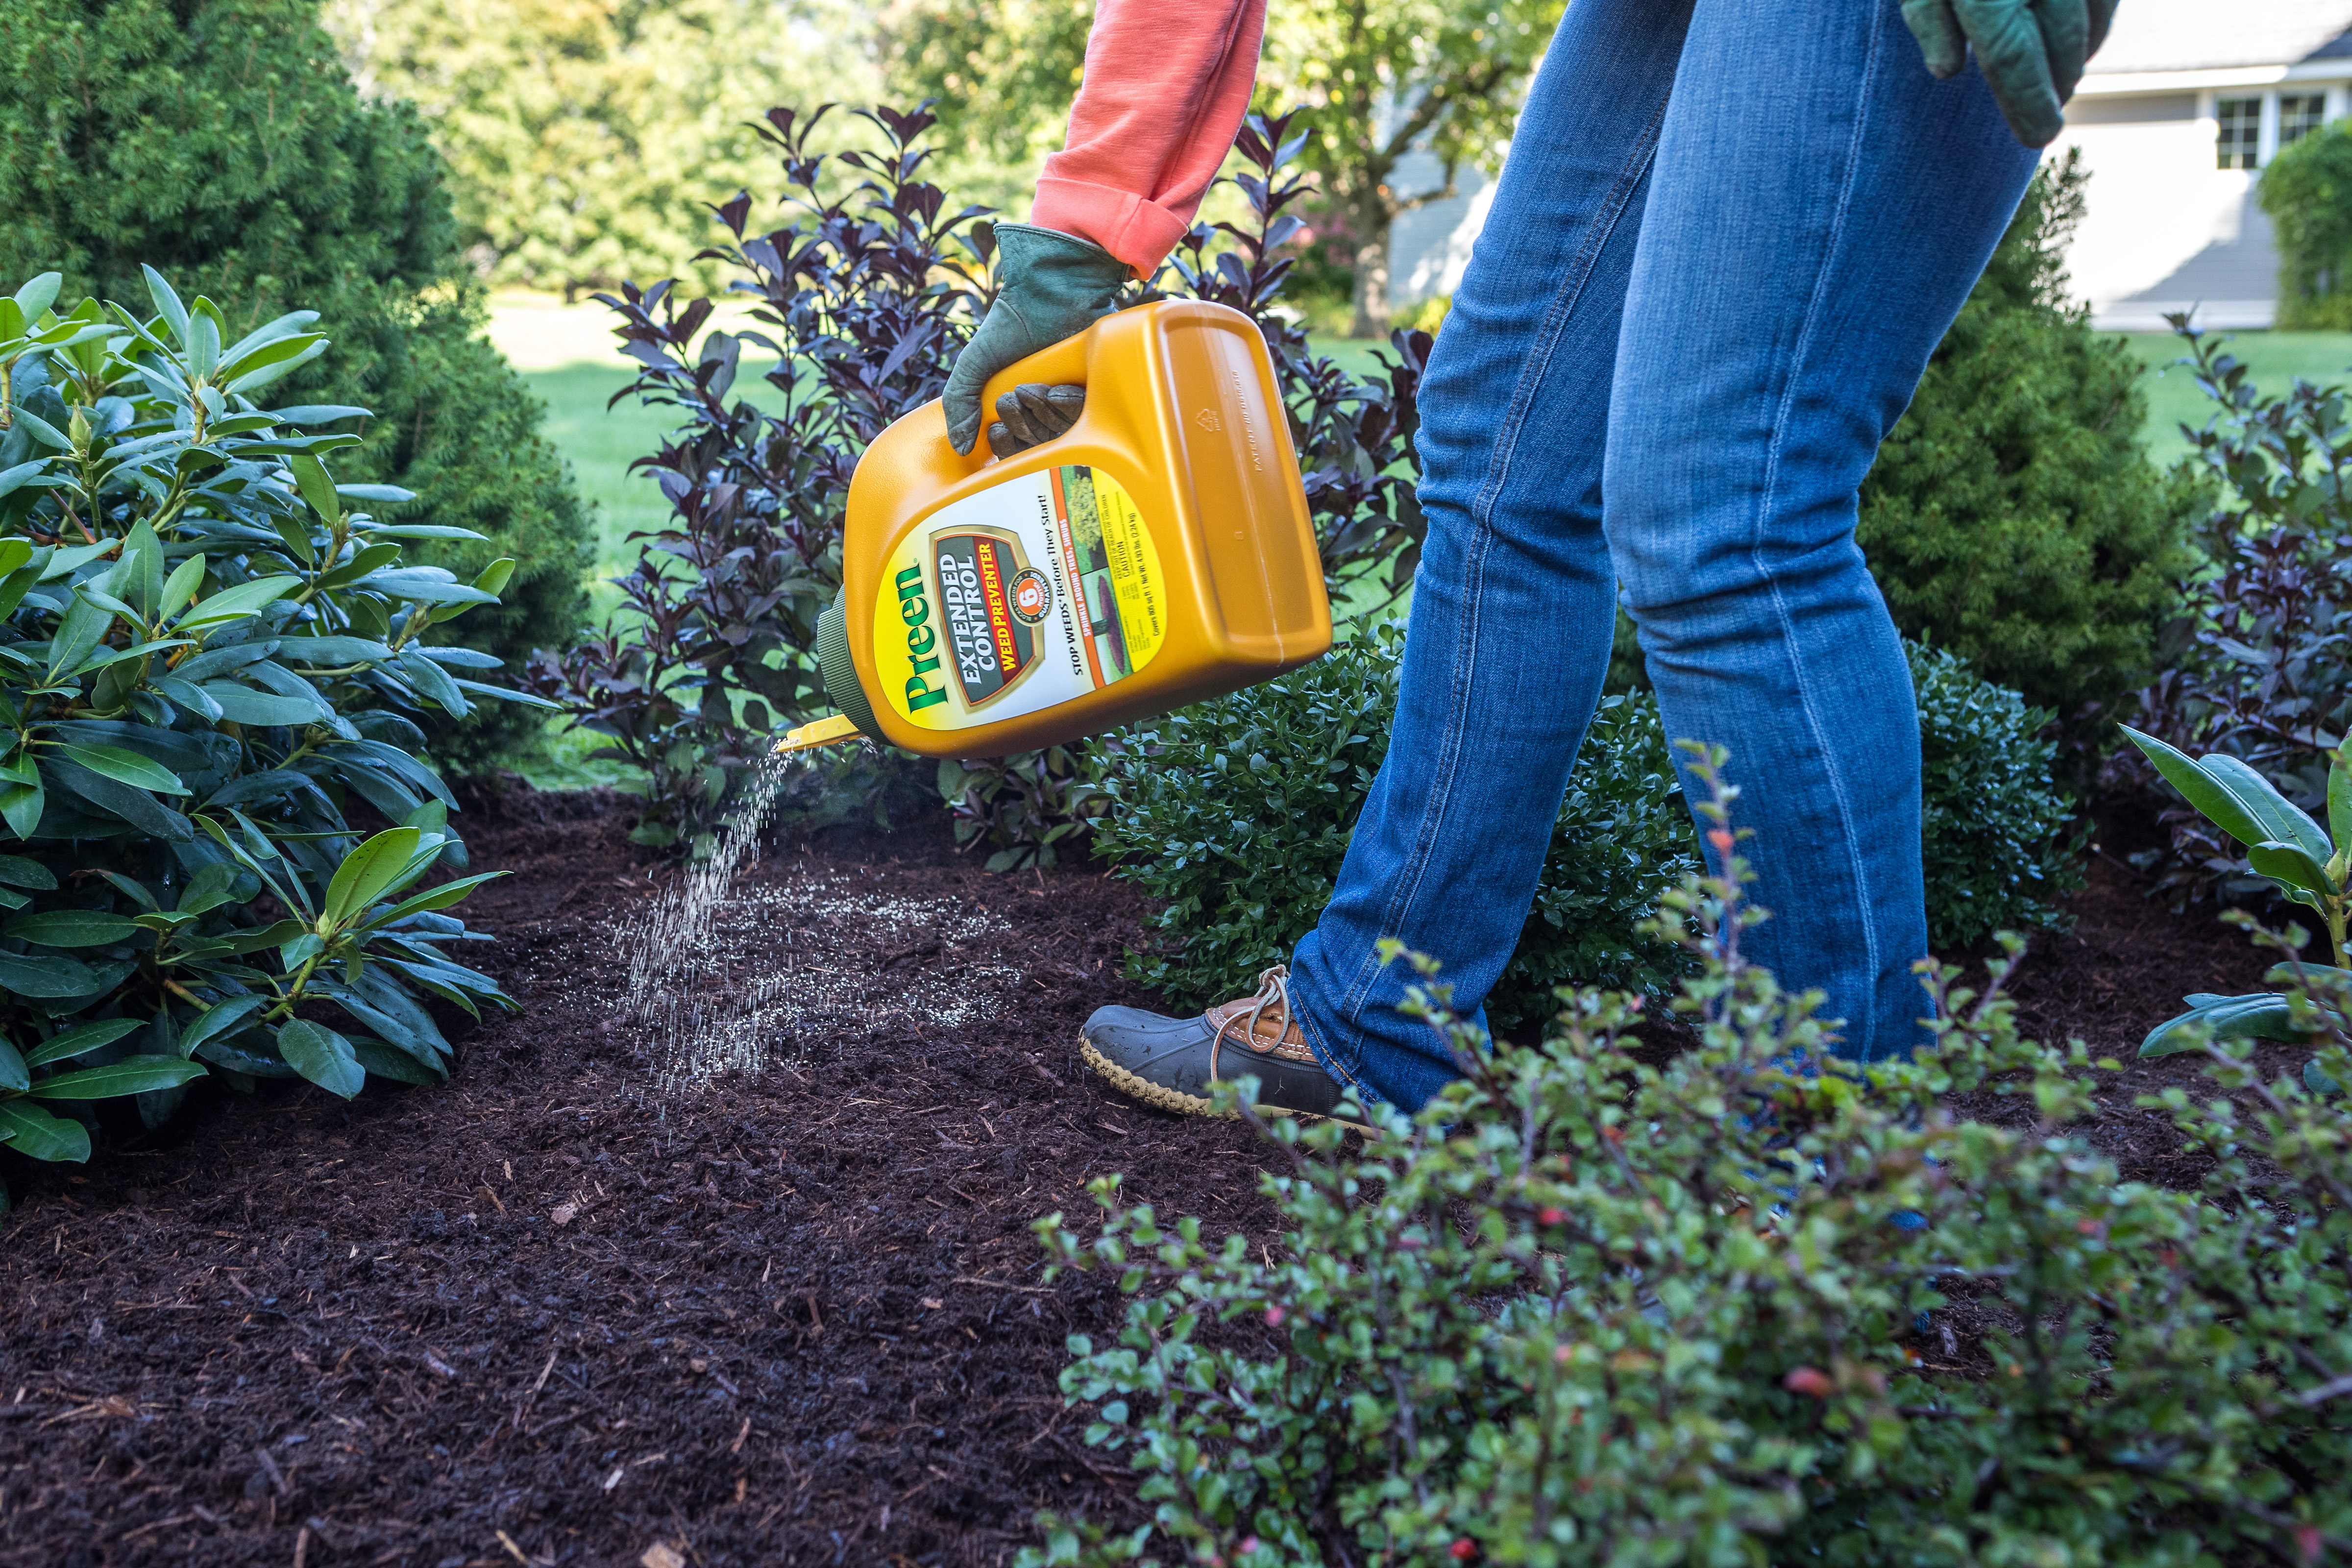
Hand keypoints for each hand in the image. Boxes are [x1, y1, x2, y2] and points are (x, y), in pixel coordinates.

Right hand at [944, 223, 1129, 454]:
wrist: (1047, 291)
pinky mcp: (1096, 386)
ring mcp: (1073, 399)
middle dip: (1022, 424)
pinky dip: (1065, 403)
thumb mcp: (974, 363)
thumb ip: (960, 401)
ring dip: (1041, 411)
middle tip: (1014, 397)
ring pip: (1061, 431)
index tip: (997, 431)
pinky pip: (1084, 414)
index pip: (1016, 447)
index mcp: (1021, 409)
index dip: (1006, 444)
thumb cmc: (1010, 325)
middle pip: (1038, 442)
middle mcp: (1048, 409)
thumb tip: (961, 448)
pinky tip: (1056, 388)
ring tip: (1032, 387)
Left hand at [1902, 0, 2119, 146]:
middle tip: (2045, 120)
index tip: (2039, 137)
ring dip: (2079, 55)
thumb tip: (1946, 70)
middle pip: (2061, 42)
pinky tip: (2080, 41)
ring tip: (2063, 83)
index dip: (2029, 103)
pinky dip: (2096, 21)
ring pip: (2091, 19)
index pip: (2013, 56)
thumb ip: (1928, 16)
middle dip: (2057, 85)